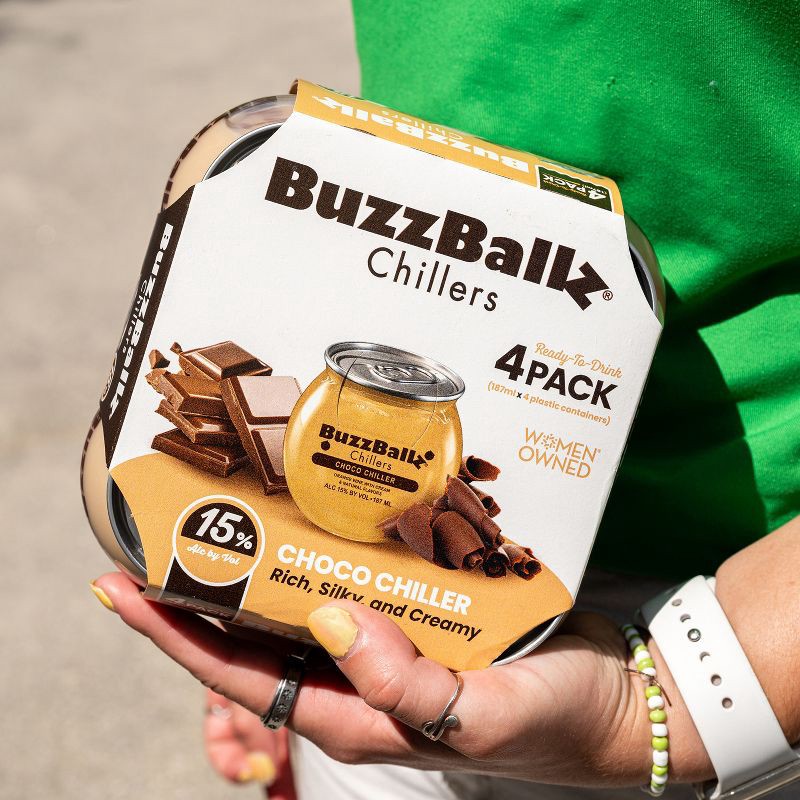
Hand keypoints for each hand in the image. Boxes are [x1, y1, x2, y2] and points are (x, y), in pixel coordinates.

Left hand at [90, 572, 709, 786]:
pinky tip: (318, 518)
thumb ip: (406, 685)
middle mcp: (355, 679)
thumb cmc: (552, 719)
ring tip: (223, 513)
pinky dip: (323, 553)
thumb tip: (329, 620)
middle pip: (253, 637)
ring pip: (297, 605)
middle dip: (198, 592)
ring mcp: (382, 646)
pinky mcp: (415, 615)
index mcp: (352, 713)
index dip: (174, 634)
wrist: (612, 701)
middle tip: (162, 531)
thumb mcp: (483, 716)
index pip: (239, 674)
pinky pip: (351, 582)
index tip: (121, 587)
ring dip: (256, 566)